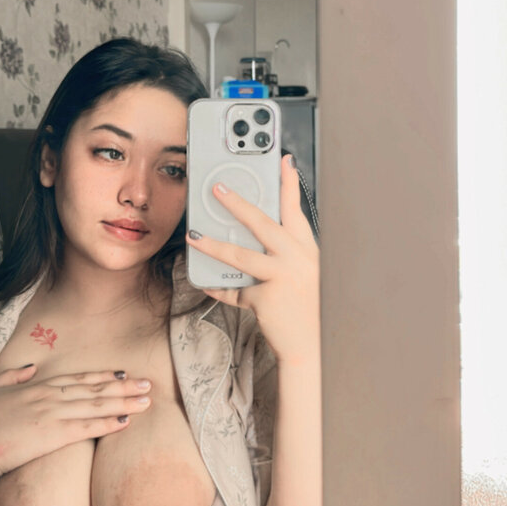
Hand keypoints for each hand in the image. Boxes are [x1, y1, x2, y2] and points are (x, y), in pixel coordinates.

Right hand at [0, 365, 151, 481]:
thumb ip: (14, 377)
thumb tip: (31, 368)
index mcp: (37, 387)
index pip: (77, 380)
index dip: (102, 377)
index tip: (122, 374)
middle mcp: (49, 397)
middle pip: (94, 390)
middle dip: (124, 388)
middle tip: (148, 384)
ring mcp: (52, 415)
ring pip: (96, 406)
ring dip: (124, 403)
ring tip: (147, 401)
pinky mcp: (52, 435)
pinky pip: (86, 428)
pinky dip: (108, 423)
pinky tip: (126, 422)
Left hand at [186, 155, 319, 364]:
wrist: (312, 346)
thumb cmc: (306, 306)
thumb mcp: (302, 273)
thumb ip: (283, 253)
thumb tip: (250, 236)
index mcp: (306, 248)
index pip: (296, 209)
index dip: (289, 183)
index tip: (283, 160)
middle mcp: (297, 258)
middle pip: (263, 223)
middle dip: (238, 204)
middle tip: (217, 189)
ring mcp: (282, 277)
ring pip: (241, 254)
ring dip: (213, 243)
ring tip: (194, 236)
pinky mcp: (266, 298)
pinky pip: (234, 290)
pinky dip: (219, 288)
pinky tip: (205, 283)